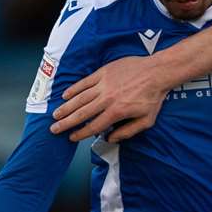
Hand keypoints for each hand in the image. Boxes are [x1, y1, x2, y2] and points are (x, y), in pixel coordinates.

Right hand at [49, 57, 170, 142]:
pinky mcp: (103, 72)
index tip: (71, 138)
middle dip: (67, 122)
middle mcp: (107, 99)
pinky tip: (65, 96)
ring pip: (80, 98)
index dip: (81, 133)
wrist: (157, 72)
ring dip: (66, 107)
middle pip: (82, 113)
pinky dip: (74, 89)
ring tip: (56, 115)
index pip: (94, 126)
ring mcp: (104, 84)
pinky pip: (85, 82)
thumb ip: (128, 131)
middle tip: (54, 129)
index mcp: (117, 112)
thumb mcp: (146, 120)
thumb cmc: (153, 97)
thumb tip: (110, 138)